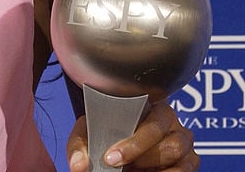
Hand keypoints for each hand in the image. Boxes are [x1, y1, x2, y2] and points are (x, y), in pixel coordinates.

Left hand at [67, 102, 197, 170]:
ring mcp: (183, 142)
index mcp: (147, 104)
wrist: (116, 152)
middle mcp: (171, 121)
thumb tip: (79, 165)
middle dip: (138, 153)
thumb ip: (81, 146)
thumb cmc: (105, 136)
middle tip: (114, 164)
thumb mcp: (88, 136)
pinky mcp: (190, 162)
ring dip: (152, 166)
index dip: (133, 139)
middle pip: (165, 136)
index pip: (149, 113)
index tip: (110, 156)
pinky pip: (185, 170)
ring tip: (132, 171)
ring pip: (177, 152)